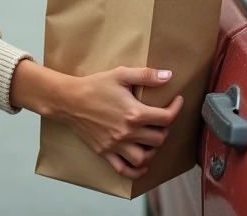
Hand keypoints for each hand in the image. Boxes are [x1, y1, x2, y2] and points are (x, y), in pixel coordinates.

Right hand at [57, 66, 182, 178]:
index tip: (177, 101)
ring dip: (153, 151)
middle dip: (164, 129)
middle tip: (160, 120)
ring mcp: (116, 145)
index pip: (166, 118)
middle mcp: (127, 132)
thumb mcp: (121, 74)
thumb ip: (146, 75)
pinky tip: (142, 164)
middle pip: (159, 139)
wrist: (69, 100)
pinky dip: (136, 171)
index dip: (176, 108)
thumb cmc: (95, 86)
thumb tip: (168, 76)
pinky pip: (124, 170)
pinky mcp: (105, 152)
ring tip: (151, 140)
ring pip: (144, 158)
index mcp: (134, 113)